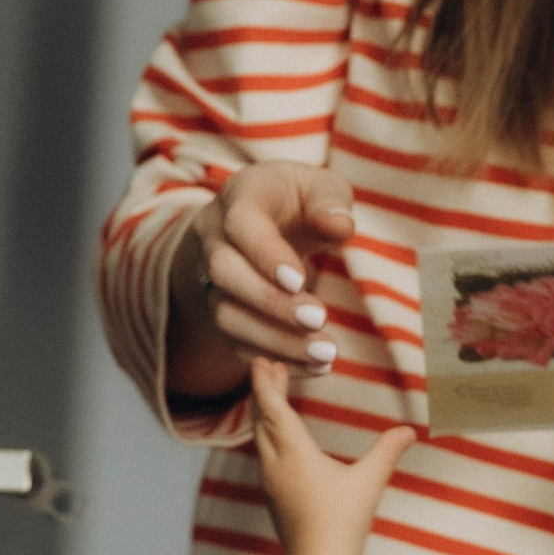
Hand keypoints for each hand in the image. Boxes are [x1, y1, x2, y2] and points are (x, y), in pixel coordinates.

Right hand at [165, 164, 357, 397]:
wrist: (265, 220)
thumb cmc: (299, 200)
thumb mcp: (320, 186)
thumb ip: (330, 201)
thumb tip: (341, 226)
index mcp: (239, 197)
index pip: (240, 224)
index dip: (265, 255)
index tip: (300, 281)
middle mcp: (214, 238)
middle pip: (225, 274)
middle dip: (271, 302)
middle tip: (318, 319)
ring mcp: (212, 278)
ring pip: (227, 315)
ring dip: (275, 340)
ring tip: (324, 353)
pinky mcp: (223, 312)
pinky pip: (237, 343)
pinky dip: (275, 358)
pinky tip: (314, 367)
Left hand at [249, 359, 414, 554]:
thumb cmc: (342, 523)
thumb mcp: (369, 483)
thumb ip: (387, 452)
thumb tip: (409, 430)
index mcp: (295, 453)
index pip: (273, 409)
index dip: (267, 383)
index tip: (263, 362)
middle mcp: (276, 464)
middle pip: (261, 420)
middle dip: (263, 393)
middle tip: (266, 370)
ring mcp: (271, 483)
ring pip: (260, 439)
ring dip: (263, 414)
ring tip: (270, 398)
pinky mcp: (274, 498)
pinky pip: (264, 456)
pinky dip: (268, 437)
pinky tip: (278, 441)